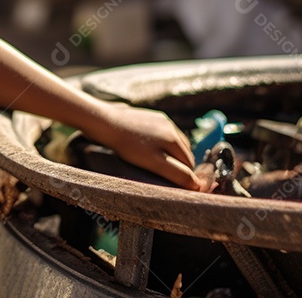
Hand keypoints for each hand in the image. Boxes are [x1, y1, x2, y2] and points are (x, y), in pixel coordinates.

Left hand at [85, 102, 204, 190]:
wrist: (104, 122)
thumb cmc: (128, 146)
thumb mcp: (154, 163)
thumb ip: (177, 174)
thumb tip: (197, 185)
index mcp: (174, 138)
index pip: (189, 163)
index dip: (185, 175)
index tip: (176, 184)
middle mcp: (170, 126)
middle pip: (183, 151)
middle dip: (179, 164)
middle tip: (167, 175)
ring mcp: (159, 118)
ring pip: (172, 141)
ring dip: (170, 153)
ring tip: (158, 162)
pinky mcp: (148, 115)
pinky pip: (160, 132)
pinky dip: (159, 142)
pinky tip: (148, 147)